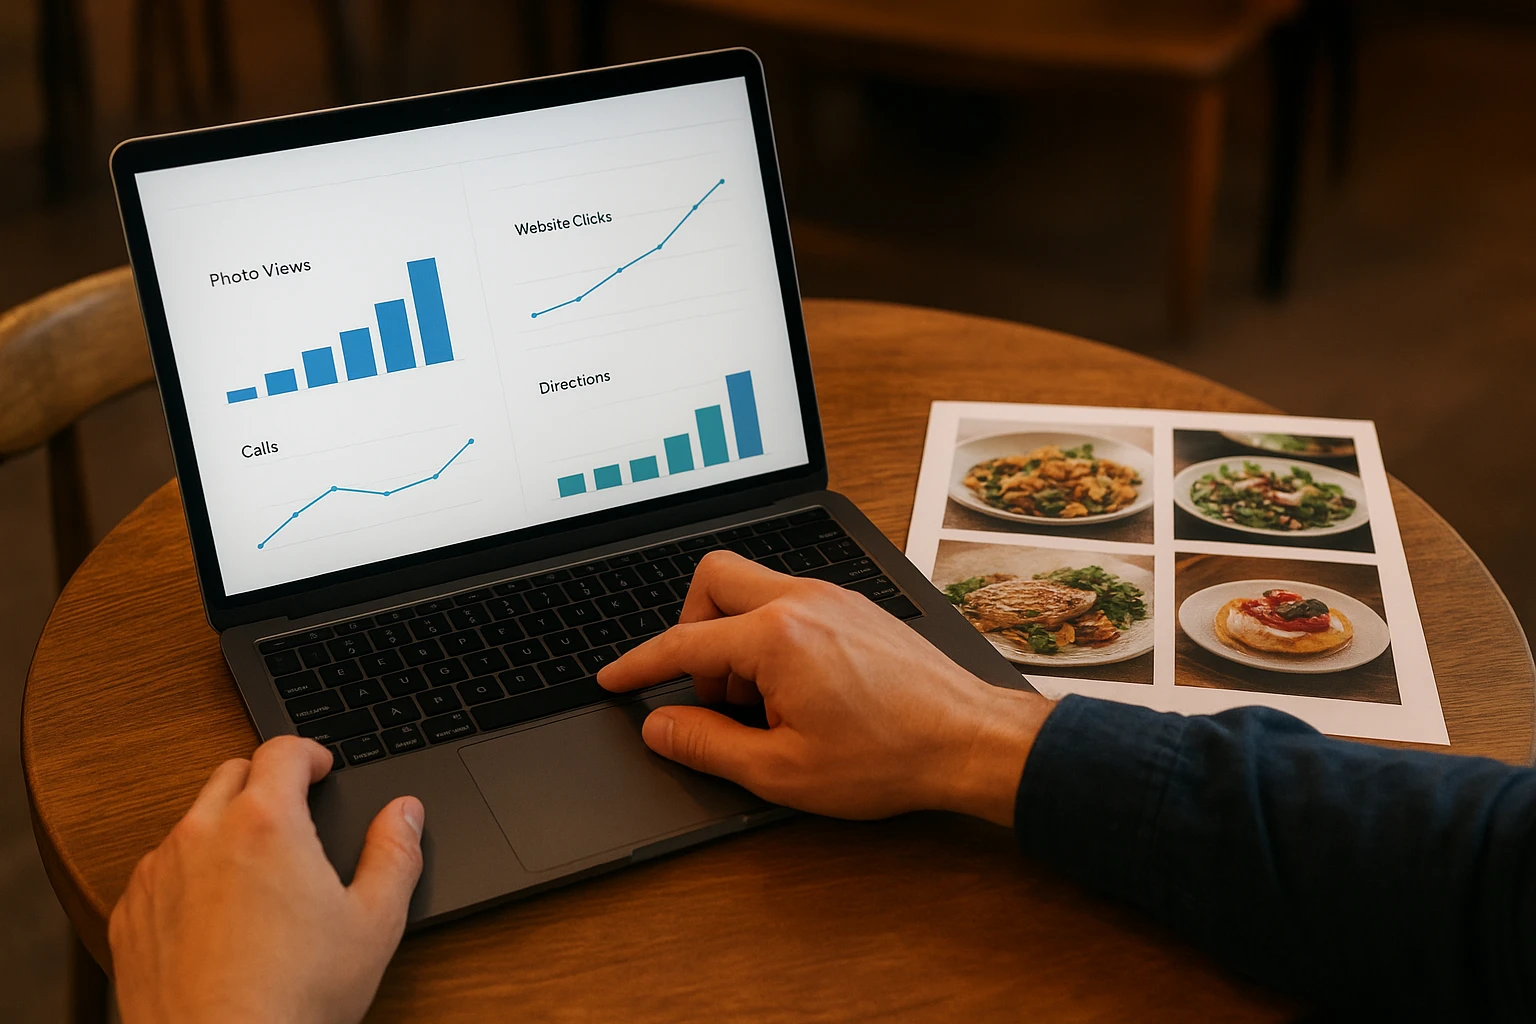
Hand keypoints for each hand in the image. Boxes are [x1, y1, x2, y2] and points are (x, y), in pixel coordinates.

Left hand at [110, 736, 424, 1023]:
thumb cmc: (294, 997)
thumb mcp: (375, 923)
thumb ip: (395, 854)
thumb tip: (405, 813)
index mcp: (267, 823)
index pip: (282, 750)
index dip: (309, 752)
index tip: (319, 767)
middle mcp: (204, 834)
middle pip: (231, 773)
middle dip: (265, 781)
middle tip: (292, 811)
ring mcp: (159, 872)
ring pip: (192, 820)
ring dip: (223, 826)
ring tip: (255, 869)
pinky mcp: (130, 912)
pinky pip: (160, 869)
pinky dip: (188, 873)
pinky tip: (215, 912)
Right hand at [598, 551, 1052, 824]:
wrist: (971, 740)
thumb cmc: (889, 757)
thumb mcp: (782, 770)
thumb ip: (708, 745)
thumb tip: (659, 727)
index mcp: (777, 636)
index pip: (684, 644)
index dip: (640, 667)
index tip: (614, 681)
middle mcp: (802, 600)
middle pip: (712, 578)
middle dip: (689, 630)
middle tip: (708, 691)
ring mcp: (832, 597)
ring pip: (751, 588)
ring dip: (734, 639)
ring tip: (761, 704)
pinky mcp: (854, 607)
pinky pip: (788, 602)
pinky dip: (770, 638)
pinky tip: (794, 691)